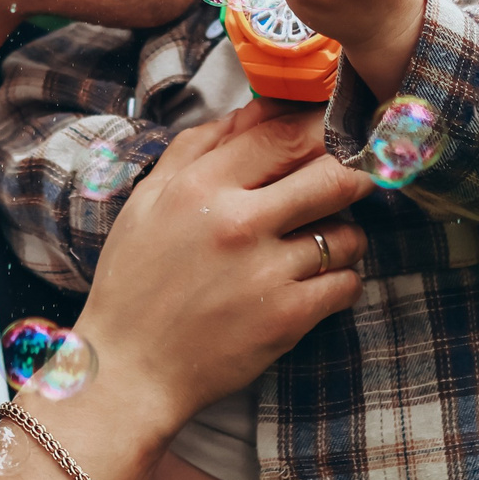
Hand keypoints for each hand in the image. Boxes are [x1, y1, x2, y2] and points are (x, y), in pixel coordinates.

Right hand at [77, 99, 370, 428]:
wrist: (129, 370)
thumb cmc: (135, 282)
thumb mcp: (149, 200)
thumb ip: (198, 147)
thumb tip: (251, 109)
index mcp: (201, 187)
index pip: (284, 133)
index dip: (319, 127)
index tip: (331, 132)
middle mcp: (238, 223)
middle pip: (332, 175)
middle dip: (349, 175)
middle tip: (347, 183)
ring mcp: (267, 272)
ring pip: (348, 233)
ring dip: (344, 234)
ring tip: (320, 243)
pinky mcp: (288, 318)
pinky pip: (347, 282)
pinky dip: (341, 280)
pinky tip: (316, 282)